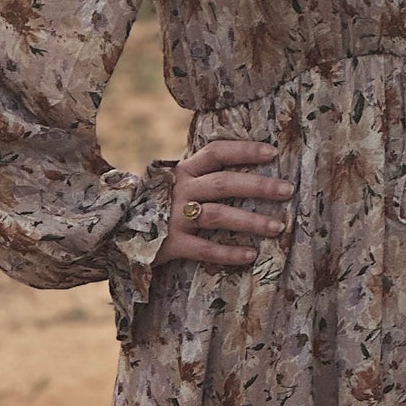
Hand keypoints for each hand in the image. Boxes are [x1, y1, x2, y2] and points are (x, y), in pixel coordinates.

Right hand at [152, 138, 293, 268]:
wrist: (117, 229)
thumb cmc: (161, 203)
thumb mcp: (178, 182)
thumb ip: (204, 175)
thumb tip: (250, 169)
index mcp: (184, 170)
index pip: (217, 152)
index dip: (244, 150)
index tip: (273, 152)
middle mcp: (180, 190)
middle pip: (223, 183)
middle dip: (258, 185)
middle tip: (287, 190)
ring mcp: (174, 217)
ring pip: (217, 216)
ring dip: (250, 221)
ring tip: (278, 227)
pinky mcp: (171, 243)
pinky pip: (203, 249)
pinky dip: (228, 253)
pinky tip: (251, 255)